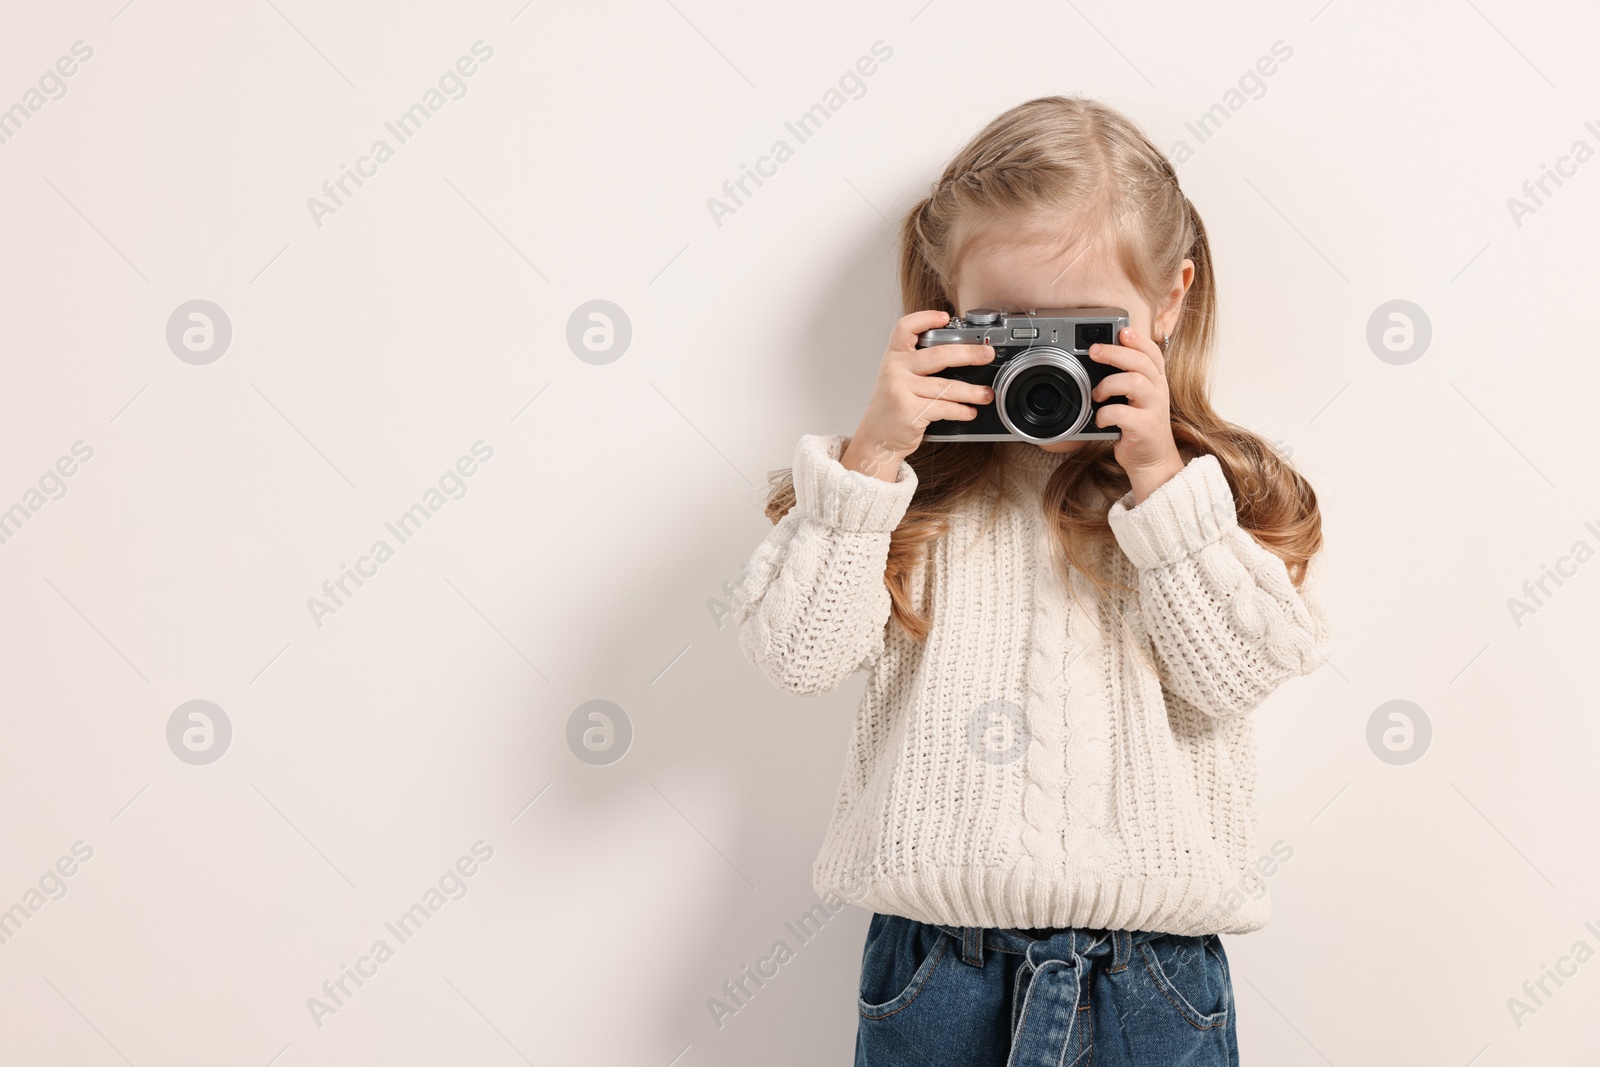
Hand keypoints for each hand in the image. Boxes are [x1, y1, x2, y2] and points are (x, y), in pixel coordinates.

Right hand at [840, 310, 996, 481]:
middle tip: (987, 354)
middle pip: (937, 355)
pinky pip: (943, 408)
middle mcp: (895, 370)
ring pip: (945, 386)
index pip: (905, 328)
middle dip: (968, 353)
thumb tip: (960, 353)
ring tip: (986, 394)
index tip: (945, 317)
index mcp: (893, 357)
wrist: (876, 438)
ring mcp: (901, 391)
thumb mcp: (897, 377)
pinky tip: (969, 411)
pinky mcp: (909, 412)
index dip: (925, 318)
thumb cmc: (892, 406)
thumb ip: (917, 363)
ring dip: (971, 391)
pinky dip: (961, 410)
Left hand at [1088, 325, 1183, 504]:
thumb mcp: (1137, 398)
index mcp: (1156, 380)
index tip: (1121, 331)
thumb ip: (1127, 377)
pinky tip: (1101, 419)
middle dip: (1114, 352)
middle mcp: (1158, 390)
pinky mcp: (1145, 428)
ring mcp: (1154, 409)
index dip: (1138, 339)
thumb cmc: (1139, 426)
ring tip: (1097, 394)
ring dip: (1109, 384)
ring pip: (1134, 382)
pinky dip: (1106, 413)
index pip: (1152, 352)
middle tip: (1094, 352)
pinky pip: (1123, 413)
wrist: (1152, 461)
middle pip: (1141, 361)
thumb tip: (1099, 356)